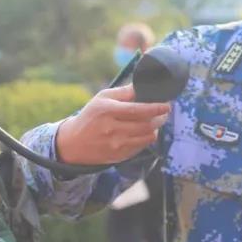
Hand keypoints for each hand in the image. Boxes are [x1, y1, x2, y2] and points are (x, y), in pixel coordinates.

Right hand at [55, 84, 169, 165]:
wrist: (74, 143)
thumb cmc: (91, 116)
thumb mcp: (102, 98)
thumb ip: (124, 92)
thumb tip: (143, 86)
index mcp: (107, 111)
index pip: (138, 110)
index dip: (156, 108)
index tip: (167, 104)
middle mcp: (112, 129)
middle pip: (146, 124)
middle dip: (160, 117)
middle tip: (164, 111)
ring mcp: (117, 145)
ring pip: (148, 136)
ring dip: (156, 127)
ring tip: (155, 120)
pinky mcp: (120, 156)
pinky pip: (142, 146)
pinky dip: (147, 137)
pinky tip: (144, 131)